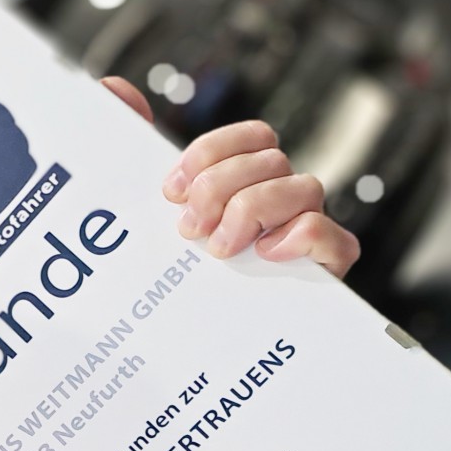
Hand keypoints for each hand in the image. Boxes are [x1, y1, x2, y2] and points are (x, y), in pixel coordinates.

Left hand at [99, 76, 359, 278]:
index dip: (211, 153)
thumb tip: (117, 90)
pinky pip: (334, 237)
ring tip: (218, 248)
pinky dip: (301, 238)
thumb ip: (128, 149)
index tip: (170, 190)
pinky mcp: (323, 271)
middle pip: (272, 158)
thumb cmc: (167, 282)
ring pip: (306, 186)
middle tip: (188, 228)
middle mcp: (279, 204)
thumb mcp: (139, 217)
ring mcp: (305, 235)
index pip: (253, 136)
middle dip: (222, 187)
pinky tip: (266, 255)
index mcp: (244, 186)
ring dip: (254, 210)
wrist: (185, 359)